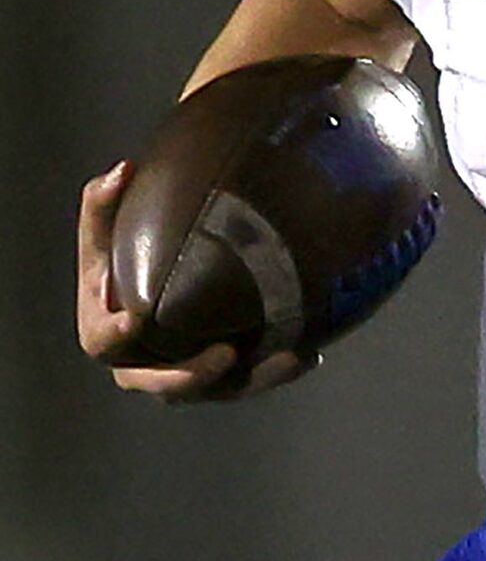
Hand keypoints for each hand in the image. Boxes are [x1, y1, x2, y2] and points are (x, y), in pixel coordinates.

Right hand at [75, 161, 315, 401]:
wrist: (168, 270)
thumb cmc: (130, 249)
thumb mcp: (112, 226)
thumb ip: (105, 203)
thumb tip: (121, 170)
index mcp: (107, 327)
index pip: (103, 342)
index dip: (114, 335)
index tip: (133, 320)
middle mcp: (143, 361)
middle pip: (159, 383)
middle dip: (191, 375)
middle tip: (226, 353)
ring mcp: (186, 372)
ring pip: (216, 389)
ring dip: (254, 378)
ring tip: (290, 358)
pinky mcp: (223, 375)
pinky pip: (249, 379)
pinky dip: (276, 369)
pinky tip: (308, 354)